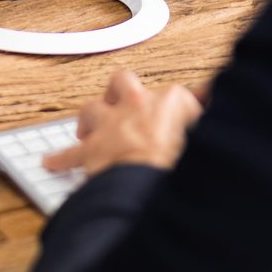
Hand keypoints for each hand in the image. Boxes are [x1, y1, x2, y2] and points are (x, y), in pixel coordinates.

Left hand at [42, 69, 204, 177]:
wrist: (150, 189)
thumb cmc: (179, 169)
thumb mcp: (207, 139)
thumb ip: (210, 119)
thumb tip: (219, 103)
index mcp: (169, 101)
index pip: (177, 95)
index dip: (182, 108)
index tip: (189, 116)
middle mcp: (135, 105)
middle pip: (122, 82)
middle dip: (120, 91)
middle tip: (123, 104)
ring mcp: (111, 125)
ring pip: (91, 108)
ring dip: (90, 119)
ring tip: (91, 130)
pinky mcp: (91, 151)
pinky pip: (69, 154)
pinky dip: (61, 159)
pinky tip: (52, 162)